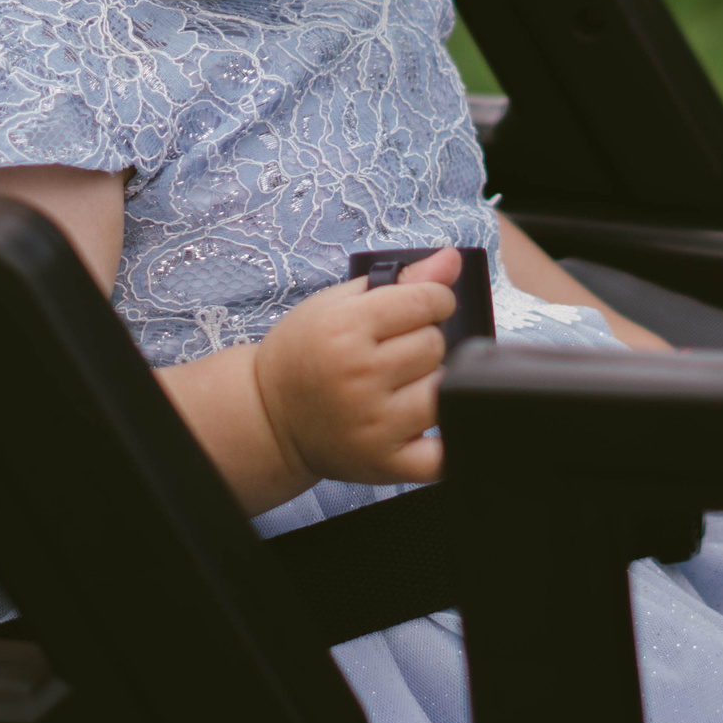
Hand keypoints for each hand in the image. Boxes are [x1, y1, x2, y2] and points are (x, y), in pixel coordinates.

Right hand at [253, 248, 460, 486]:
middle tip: (393, 351)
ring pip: (443, 389)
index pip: (427, 301)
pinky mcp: (384, 463)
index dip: (432, 300)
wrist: (269, 418)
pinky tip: (421, 425)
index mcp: (345, 329)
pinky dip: (443, 441)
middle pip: (435, 345)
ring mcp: (374, 424)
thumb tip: (453, 259)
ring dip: (431, 384)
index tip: (420, 308)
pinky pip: (441, 454)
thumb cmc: (305, 354)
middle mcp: (359, 376)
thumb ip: (402, 280)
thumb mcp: (338, 305)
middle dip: (423, 341)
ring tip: (401, 385)